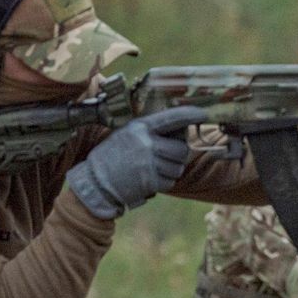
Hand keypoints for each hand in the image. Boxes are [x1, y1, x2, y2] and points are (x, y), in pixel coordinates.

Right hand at [66, 106, 204, 219]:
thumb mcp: (126, 134)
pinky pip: (170, 181)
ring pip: (178, 167)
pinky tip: (149, 180)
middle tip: (166, 157)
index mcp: (140, 127)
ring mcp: (149, 162)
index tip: (202, 114)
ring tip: (153, 169)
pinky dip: (164, 183)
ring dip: (171, 171)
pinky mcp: (150, 181)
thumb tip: (179, 130)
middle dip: (178, 155)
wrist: (95, 182)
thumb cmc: (111, 157)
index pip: (172, 118)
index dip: (189, 114)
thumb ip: (149, 131)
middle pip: (181, 148)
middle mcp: (146, 143)